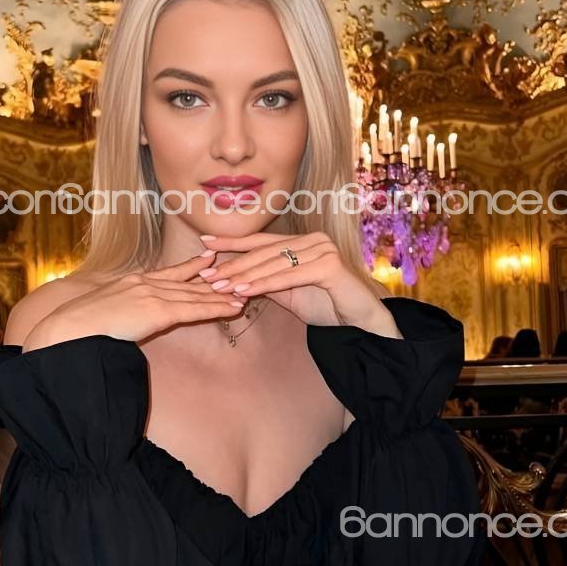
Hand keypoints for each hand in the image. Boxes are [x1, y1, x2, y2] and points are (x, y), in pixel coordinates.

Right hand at [24, 250, 244, 348]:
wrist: (69, 329)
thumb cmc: (77, 327)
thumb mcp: (100, 310)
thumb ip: (118, 310)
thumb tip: (122, 320)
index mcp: (131, 282)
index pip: (168, 274)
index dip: (191, 267)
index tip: (208, 259)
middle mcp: (144, 283)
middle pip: (187, 281)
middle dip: (214, 280)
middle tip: (237, 274)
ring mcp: (152, 294)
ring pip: (195, 294)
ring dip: (221, 295)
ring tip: (244, 293)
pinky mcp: (157, 310)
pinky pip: (194, 309)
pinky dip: (216, 308)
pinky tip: (233, 308)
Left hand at [195, 231, 401, 335]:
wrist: (362, 325)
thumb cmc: (327, 307)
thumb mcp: (289, 291)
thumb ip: (267, 280)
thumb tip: (234, 277)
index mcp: (304, 241)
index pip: (262, 241)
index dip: (232, 243)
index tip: (204, 244)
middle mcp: (314, 240)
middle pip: (265, 252)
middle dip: (233, 264)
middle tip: (206, 274)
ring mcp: (323, 250)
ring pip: (274, 263)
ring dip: (244, 276)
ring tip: (219, 285)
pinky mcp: (330, 266)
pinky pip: (289, 276)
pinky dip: (264, 285)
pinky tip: (243, 292)